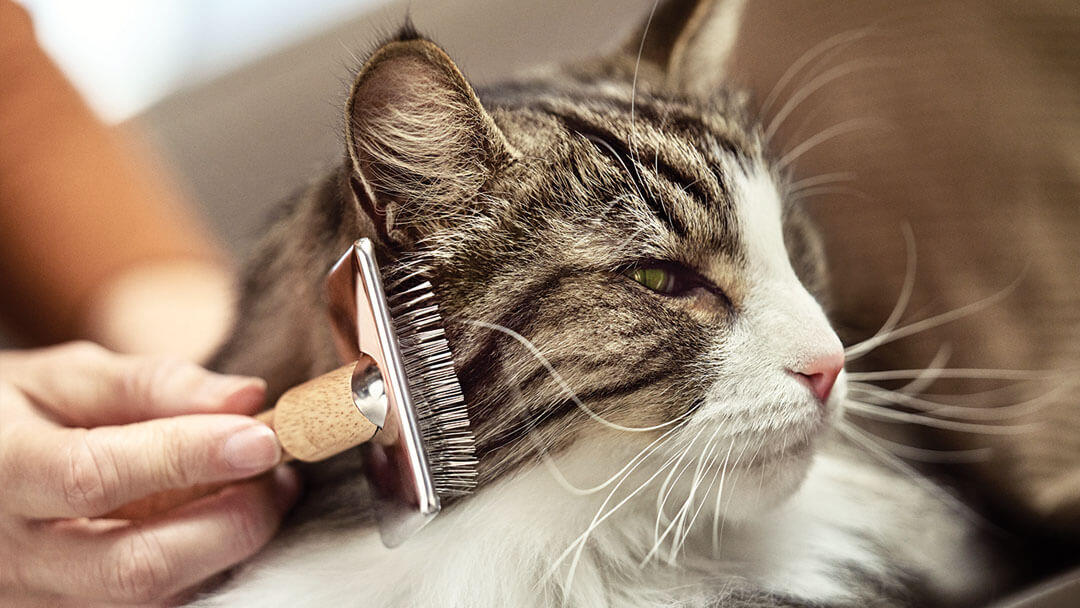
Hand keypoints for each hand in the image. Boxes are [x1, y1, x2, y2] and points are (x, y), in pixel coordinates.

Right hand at [0, 342, 299, 605]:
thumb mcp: (63, 377)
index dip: (188, 458)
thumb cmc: (13, 415)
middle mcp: (12, 558)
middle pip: (135, 567)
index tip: (261, 437)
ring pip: (153, 602)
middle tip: (278, 470)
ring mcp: (36, 604)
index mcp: (1, 474)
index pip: (95, 477)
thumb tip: (246, 400)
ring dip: (229, 550)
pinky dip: (205, 571)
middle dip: (231, 521)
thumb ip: (152, 384)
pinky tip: (227, 528)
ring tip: (264, 493)